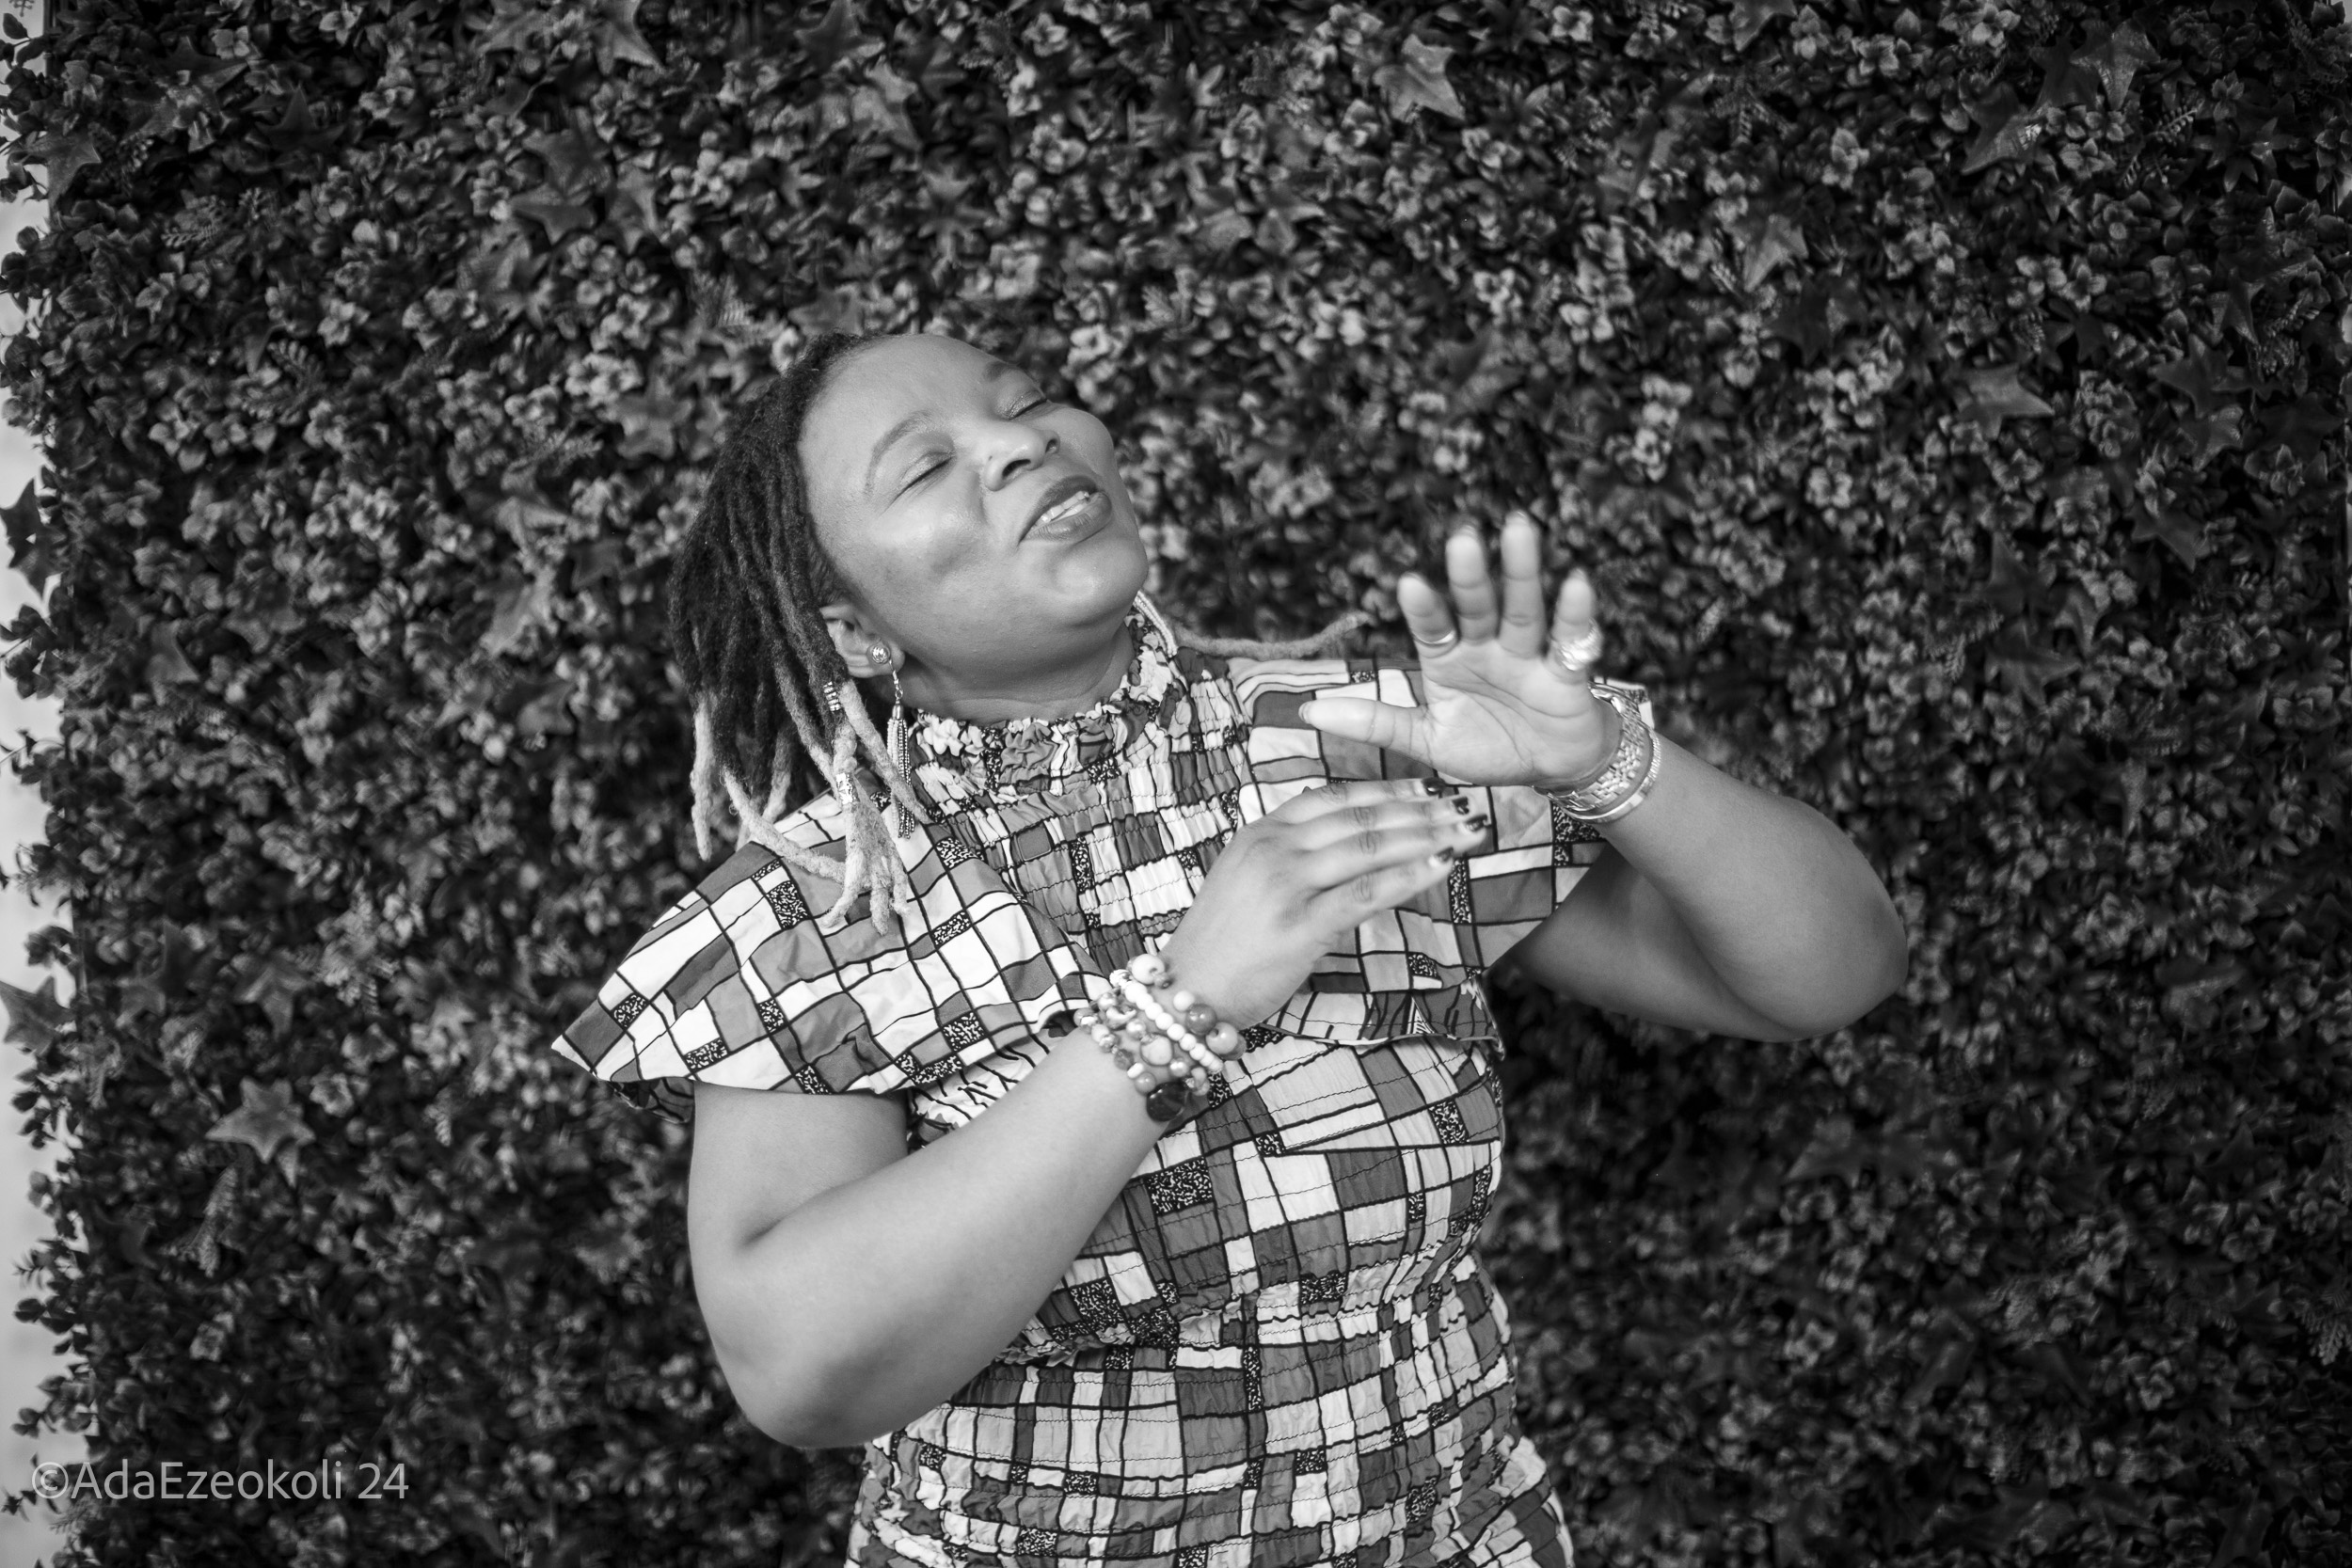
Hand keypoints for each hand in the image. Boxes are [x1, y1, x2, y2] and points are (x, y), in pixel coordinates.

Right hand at [1156, 779, 1486, 1026]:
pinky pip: (1367, 892)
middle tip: (1463, 806)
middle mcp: (1273, 848)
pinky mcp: (1300, 924)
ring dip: (1426, 835)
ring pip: (1369, 846)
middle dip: (1420, 810)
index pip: (1332, 797)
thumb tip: (1350, 851)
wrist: (1186, 991)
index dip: (1386, 789)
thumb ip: (1292, 860)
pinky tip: (1443, 866)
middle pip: (1359, 817)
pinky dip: (1411, 875)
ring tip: (1466, 831)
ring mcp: (1285, 884)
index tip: (1427, 789)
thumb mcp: (1248, 883)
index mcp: (1260, 833)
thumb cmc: (1222, 945)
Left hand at [1298, 512, 1619, 788]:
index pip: (1433, 627)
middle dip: (1471, 575)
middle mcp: (1487, 646)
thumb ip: (1375, 723)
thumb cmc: (1489, 746)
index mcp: (1450, 658)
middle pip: (1478, 606)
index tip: (1409, 582)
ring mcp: (1527, 654)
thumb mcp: (1427, 740)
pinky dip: (1575, 613)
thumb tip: (1308, 711)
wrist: (1550, 769)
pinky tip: (1575, 581)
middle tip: (1463, 538)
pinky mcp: (1566, 672)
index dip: (1424, 608)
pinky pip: (1570, 640)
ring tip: (1518, 529)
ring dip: (1522, 571)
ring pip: (1523, 608)